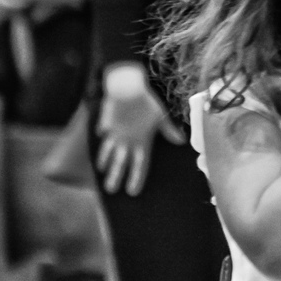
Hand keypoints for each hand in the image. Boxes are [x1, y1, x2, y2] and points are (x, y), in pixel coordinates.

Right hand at [95, 64, 186, 195]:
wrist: (126, 88)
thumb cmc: (147, 102)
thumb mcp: (161, 117)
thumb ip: (169, 131)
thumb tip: (181, 141)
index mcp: (141, 141)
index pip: (139, 165)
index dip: (136, 178)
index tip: (132, 192)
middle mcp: (127, 140)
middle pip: (120, 163)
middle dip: (115, 177)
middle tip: (110, 190)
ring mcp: (115, 133)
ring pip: (108, 151)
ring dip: (105, 162)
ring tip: (101, 171)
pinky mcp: (106, 123)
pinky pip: (103, 132)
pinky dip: (101, 137)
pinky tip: (99, 139)